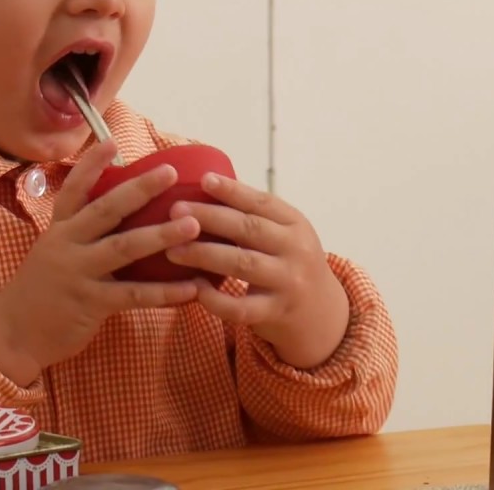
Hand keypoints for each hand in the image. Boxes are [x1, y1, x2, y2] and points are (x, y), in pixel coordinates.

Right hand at [0, 140, 202, 385]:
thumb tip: (121, 209)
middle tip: (171, 172)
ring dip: (161, 235)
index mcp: (60, 229)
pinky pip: (133, 295)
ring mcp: (78, 273)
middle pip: (106, 210)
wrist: (12, 333)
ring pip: (124, 248)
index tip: (111, 141)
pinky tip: (192, 288)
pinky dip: (165, 292)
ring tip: (193, 225)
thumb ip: (82, 232)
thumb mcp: (55, 251)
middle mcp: (67, 244)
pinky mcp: (90, 303)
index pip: (74, 189)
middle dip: (140, 189)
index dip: (92, 165)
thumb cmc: (42, 289)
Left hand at [164, 173, 349, 368]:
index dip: (233, 190)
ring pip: (243, 264)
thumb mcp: (285, 236)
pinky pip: (240, 307)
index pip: (262, 202)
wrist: (321, 313)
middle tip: (175, 210)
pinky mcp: (275, 312)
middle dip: (209, 217)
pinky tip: (195, 289)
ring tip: (173, 250)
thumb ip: (256, 219)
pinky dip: (215, 299)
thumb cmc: (289, 264)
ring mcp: (288, 282)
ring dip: (204, 255)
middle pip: (249, 229)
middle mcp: (295, 250)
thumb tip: (204, 188)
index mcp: (295, 224)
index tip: (203, 179)